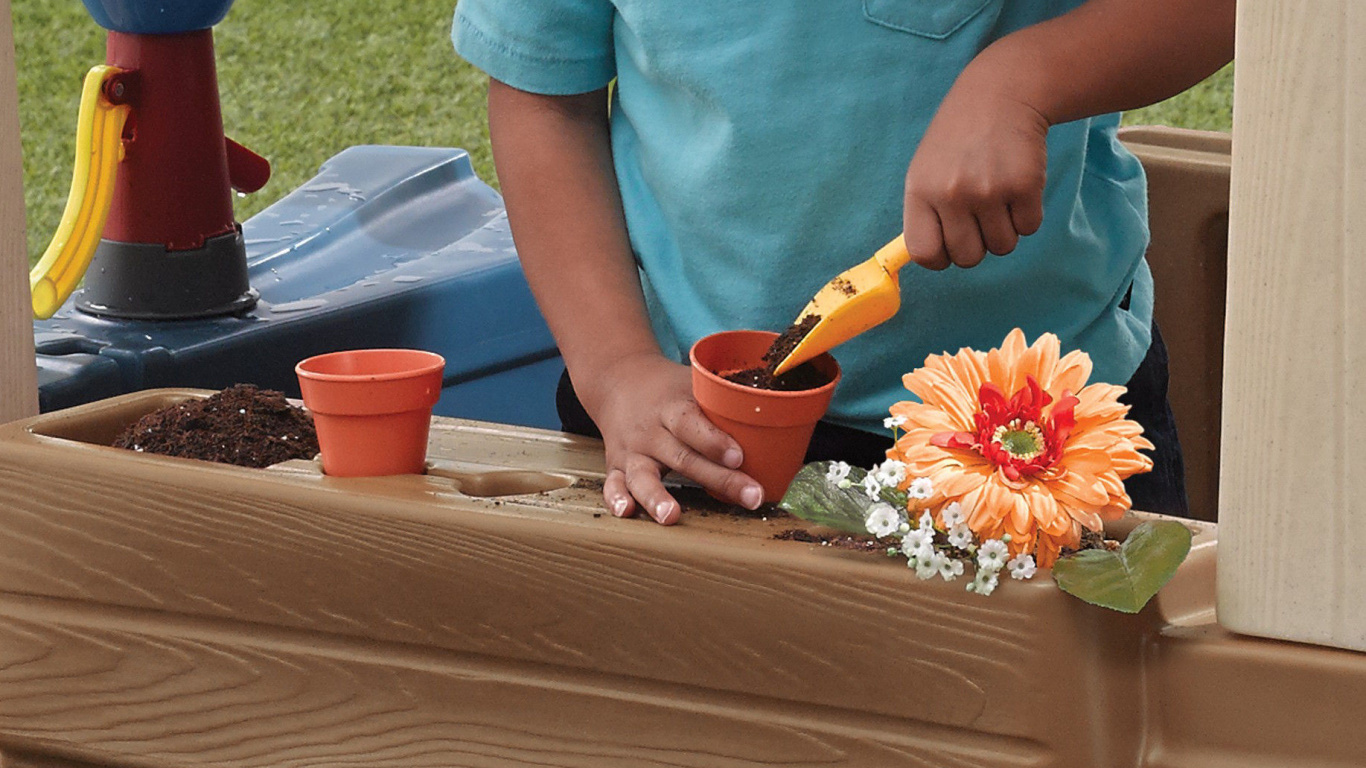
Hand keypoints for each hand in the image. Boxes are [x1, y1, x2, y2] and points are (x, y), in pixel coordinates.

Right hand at [576, 352, 764, 523]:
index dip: (716, 441)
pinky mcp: (616, 466)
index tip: (740, 457)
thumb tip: (786, 407)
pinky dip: (616, 499)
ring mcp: (632, 451)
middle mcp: (652, 431)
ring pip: (643, 475)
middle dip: (718, 479)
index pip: (694, 424)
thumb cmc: (670, 388)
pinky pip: (613, 485)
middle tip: (750, 497)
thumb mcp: (696, 382)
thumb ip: (729, 397)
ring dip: (656, 496)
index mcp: (673, 407)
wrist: (618, 381)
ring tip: (671, 516)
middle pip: (684, 457)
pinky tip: (627, 513)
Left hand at [902, 64, 1049, 269]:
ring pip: (1002, 246)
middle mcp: (951, 194)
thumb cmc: (958, 141)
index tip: (950, 244)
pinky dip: (1027, 214)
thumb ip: (924, 215)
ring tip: (998, 195)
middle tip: (980, 216)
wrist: (1000, 95)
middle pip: (968, 258)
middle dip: (977, 245)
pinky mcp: (1025, 185)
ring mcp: (989, 190)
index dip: (941, 257)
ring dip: (1005, 229)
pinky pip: (1029, 227)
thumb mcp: (925, 171)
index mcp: (920, 192)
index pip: (925, 253)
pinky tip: (1017, 185)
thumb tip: (932, 259)